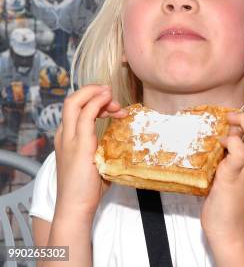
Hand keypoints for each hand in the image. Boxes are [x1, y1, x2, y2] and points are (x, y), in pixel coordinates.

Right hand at [53, 85, 126, 222]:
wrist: (75, 207)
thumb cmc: (88, 188)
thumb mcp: (98, 161)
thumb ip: (105, 148)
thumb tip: (124, 142)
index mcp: (67, 137)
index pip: (76, 108)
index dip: (95, 100)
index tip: (114, 106)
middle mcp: (65, 135)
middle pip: (72, 100)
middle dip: (93, 91)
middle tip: (113, 97)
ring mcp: (69, 139)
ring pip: (75, 102)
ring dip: (97, 95)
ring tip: (114, 100)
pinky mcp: (79, 145)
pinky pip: (86, 115)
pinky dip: (98, 103)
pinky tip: (110, 103)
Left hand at [201, 112, 243, 243]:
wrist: (229, 230)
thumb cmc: (231, 201)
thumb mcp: (242, 175)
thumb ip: (241, 156)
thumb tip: (229, 135)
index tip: (240, 124)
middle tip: (231, 121)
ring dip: (241, 124)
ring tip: (226, 130)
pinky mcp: (232, 176)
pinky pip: (238, 151)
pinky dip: (229, 142)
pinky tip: (220, 146)